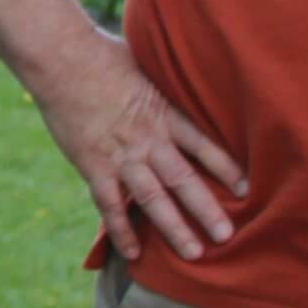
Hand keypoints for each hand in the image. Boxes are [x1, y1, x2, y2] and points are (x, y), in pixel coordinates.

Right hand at [35, 30, 245, 260]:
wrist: (61, 59)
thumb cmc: (101, 54)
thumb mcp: (145, 63)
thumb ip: (162, 81)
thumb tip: (181, 69)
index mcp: (163, 114)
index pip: (204, 145)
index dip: (226, 167)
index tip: (247, 188)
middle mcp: (148, 140)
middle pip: (184, 179)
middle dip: (207, 209)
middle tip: (227, 236)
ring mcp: (120, 155)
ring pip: (153, 198)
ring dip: (174, 227)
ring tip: (195, 253)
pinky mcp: (92, 165)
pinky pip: (109, 204)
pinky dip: (121, 229)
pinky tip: (134, 252)